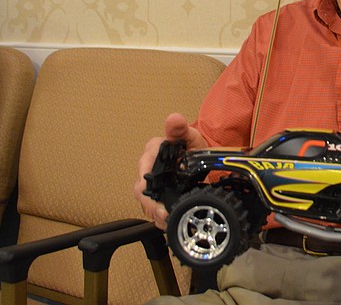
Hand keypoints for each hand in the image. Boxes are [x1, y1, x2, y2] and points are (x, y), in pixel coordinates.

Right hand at [133, 113, 207, 228]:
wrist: (200, 154)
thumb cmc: (191, 143)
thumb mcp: (189, 135)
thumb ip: (180, 128)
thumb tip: (174, 119)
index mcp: (152, 153)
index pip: (143, 172)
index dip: (147, 190)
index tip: (156, 202)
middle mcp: (147, 168)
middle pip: (141, 192)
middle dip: (151, 207)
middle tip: (164, 216)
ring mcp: (152, 182)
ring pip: (146, 202)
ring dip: (155, 214)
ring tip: (167, 222)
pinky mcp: (158, 192)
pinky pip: (154, 207)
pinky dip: (160, 217)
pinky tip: (168, 222)